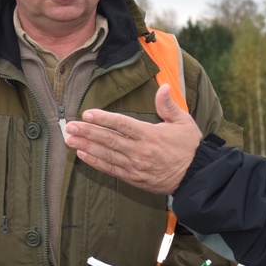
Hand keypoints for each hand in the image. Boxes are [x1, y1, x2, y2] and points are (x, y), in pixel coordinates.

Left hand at [65, 84, 201, 194]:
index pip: (122, 124)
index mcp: (150, 135)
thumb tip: (164, 86)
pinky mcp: (134, 178)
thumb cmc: (190, 147)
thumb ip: (169, 105)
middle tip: (69, 126)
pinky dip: (95, 162)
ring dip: (86, 146)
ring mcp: (135, 166)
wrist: (196, 177)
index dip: (103, 119)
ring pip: (106, 155)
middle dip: (87, 132)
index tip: (87, 113)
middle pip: (109, 140)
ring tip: (69, 139)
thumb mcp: (184, 122)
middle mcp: (140, 151)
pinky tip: (83, 154)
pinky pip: (111, 170)